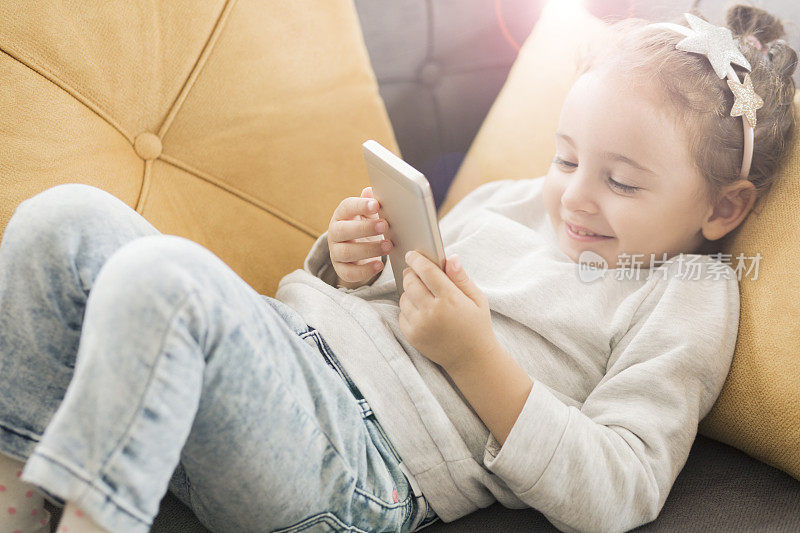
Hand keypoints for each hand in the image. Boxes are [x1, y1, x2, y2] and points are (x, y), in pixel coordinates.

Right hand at [328, 187, 393, 287]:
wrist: (358, 249)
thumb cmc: (365, 226)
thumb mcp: (369, 213)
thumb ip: (371, 203)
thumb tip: (371, 191)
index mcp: (341, 215)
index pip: (346, 207)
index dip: (360, 206)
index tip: (376, 205)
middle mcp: (335, 233)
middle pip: (343, 230)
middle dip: (364, 228)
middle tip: (385, 226)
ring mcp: (335, 252)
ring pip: (346, 252)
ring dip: (369, 249)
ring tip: (388, 246)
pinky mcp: (341, 268)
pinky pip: (349, 272)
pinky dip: (365, 270)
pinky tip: (379, 265)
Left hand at [399, 251, 495, 372]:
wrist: (471, 359)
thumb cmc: (476, 325)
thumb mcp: (477, 299)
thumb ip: (461, 278)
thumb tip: (450, 258)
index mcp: (450, 299)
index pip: (427, 272)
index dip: (417, 260)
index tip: (412, 254)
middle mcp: (432, 312)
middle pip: (410, 282)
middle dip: (410, 273)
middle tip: (414, 271)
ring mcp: (420, 325)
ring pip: (403, 297)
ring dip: (409, 291)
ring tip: (421, 293)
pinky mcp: (412, 336)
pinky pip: (401, 314)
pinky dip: (408, 308)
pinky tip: (421, 310)